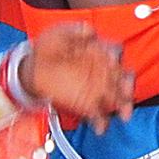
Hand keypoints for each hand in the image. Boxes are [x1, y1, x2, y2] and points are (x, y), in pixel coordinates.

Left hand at [21, 21, 136, 133]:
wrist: (31, 66)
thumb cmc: (47, 47)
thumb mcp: (61, 32)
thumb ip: (78, 31)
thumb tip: (91, 32)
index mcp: (98, 52)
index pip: (116, 54)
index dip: (116, 58)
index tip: (113, 61)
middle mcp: (101, 70)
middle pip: (121, 79)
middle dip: (126, 88)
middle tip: (127, 95)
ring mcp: (95, 87)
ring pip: (115, 97)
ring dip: (121, 106)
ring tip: (122, 114)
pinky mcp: (85, 102)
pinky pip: (98, 113)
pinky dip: (101, 121)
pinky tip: (101, 127)